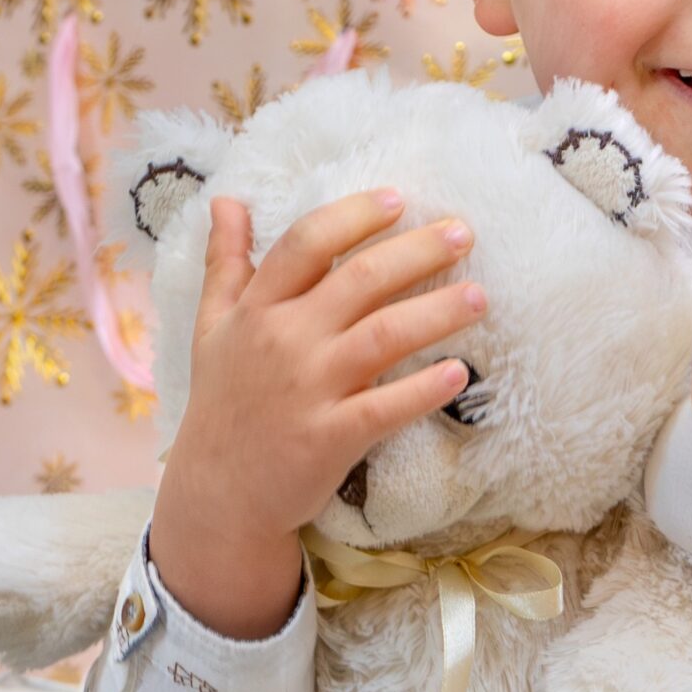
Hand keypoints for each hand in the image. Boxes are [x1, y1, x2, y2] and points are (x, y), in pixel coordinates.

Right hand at [149, 190, 484, 637]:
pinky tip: (459, 373)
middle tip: (463, 233)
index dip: (354, 215)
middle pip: (359, 279)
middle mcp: (283, 341)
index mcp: (257, 309)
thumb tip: (225, 200)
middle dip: (417, 251)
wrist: (218, 494)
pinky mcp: (329, 439)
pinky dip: (423, 390)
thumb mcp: (211, 327)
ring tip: (480, 297)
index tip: (399, 198)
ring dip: (436, 312)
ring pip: (383, 336)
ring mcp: (308, 390)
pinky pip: (385, 409)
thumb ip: (225, 263)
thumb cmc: (224, 403)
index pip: (307, 243)